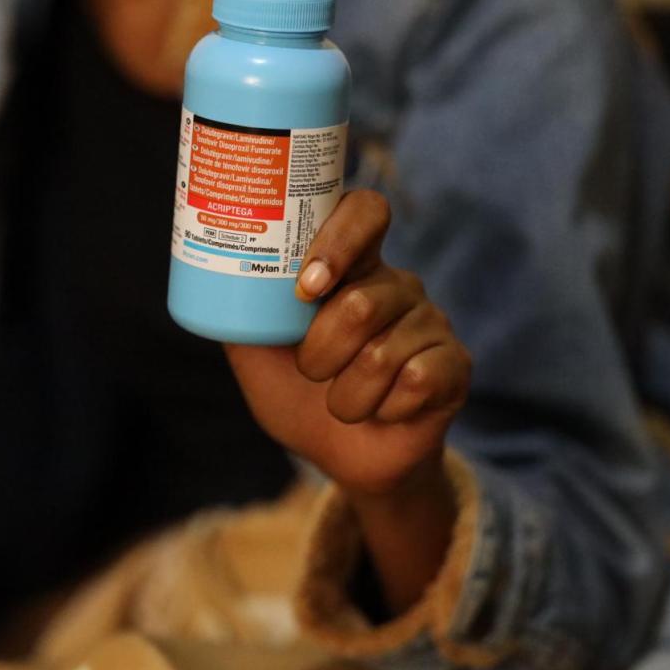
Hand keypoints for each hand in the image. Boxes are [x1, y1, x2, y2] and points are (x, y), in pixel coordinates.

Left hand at [224, 190, 470, 610]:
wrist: (343, 459)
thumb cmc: (300, 397)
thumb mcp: (257, 355)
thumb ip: (241, 313)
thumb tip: (216, 272)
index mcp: (352, 266)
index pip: (364, 211)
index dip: (339, 239)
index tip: (306, 290)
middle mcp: (396, 284)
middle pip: (362, 302)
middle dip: (320, 355)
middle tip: (311, 373)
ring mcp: (430, 322)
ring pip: (382, 353)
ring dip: (346, 395)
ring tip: (344, 400)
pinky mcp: (454, 364)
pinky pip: (417, 381)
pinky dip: (384, 409)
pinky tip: (384, 411)